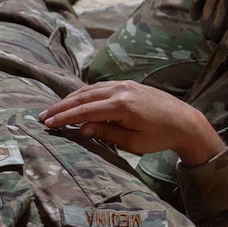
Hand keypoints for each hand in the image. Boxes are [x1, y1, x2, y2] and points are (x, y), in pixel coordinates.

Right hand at [38, 81, 222, 164]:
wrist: (185, 122)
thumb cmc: (160, 137)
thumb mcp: (133, 142)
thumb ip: (106, 133)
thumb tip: (82, 128)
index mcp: (122, 106)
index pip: (85, 111)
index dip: (64, 117)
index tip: (47, 123)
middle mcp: (120, 90)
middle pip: (83, 96)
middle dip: (61, 107)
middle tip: (42, 116)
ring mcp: (124, 85)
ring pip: (90, 89)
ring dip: (70, 99)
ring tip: (54, 109)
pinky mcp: (127, 84)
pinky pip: (100, 87)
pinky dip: (84, 94)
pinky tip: (75, 101)